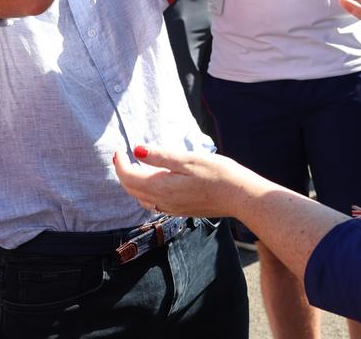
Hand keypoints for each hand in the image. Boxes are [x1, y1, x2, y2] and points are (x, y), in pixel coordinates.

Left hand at [113, 146, 251, 218]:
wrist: (241, 197)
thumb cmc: (218, 174)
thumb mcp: (188, 159)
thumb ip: (161, 156)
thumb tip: (137, 150)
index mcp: (161, 187)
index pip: (129, 177)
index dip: (120, 163)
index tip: (120, 150)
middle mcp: (163, 202)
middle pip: (132, 190)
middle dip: (124, 173)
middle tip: (123, 157)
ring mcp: (173, 209)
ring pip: (143, 198)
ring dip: (134, 183)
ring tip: (136, 167)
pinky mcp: (182, 210)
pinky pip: (155, 203)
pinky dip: (147, 191)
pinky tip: (156, 181)